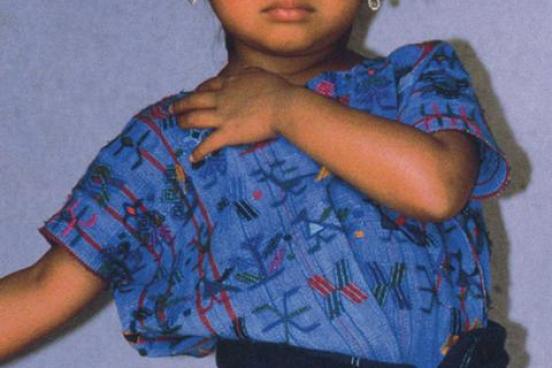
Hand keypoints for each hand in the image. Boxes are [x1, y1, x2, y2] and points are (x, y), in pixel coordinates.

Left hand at [168, 66, 297, 162]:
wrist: (284, 106)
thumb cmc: (279, 91)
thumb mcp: (262, 75)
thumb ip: (250, 74)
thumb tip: (247, 74)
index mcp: (231, 83)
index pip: (208, 86)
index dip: (199, 90)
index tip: (194, 93)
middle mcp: (222, 98)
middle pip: (194, 100)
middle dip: (181, 105)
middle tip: (172, 109)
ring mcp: (223, 116)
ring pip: (194, 118)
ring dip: (183, 122)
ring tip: (177, 125)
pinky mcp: (228, 133)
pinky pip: (208, 144)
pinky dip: (199, 152)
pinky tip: (192, 158)